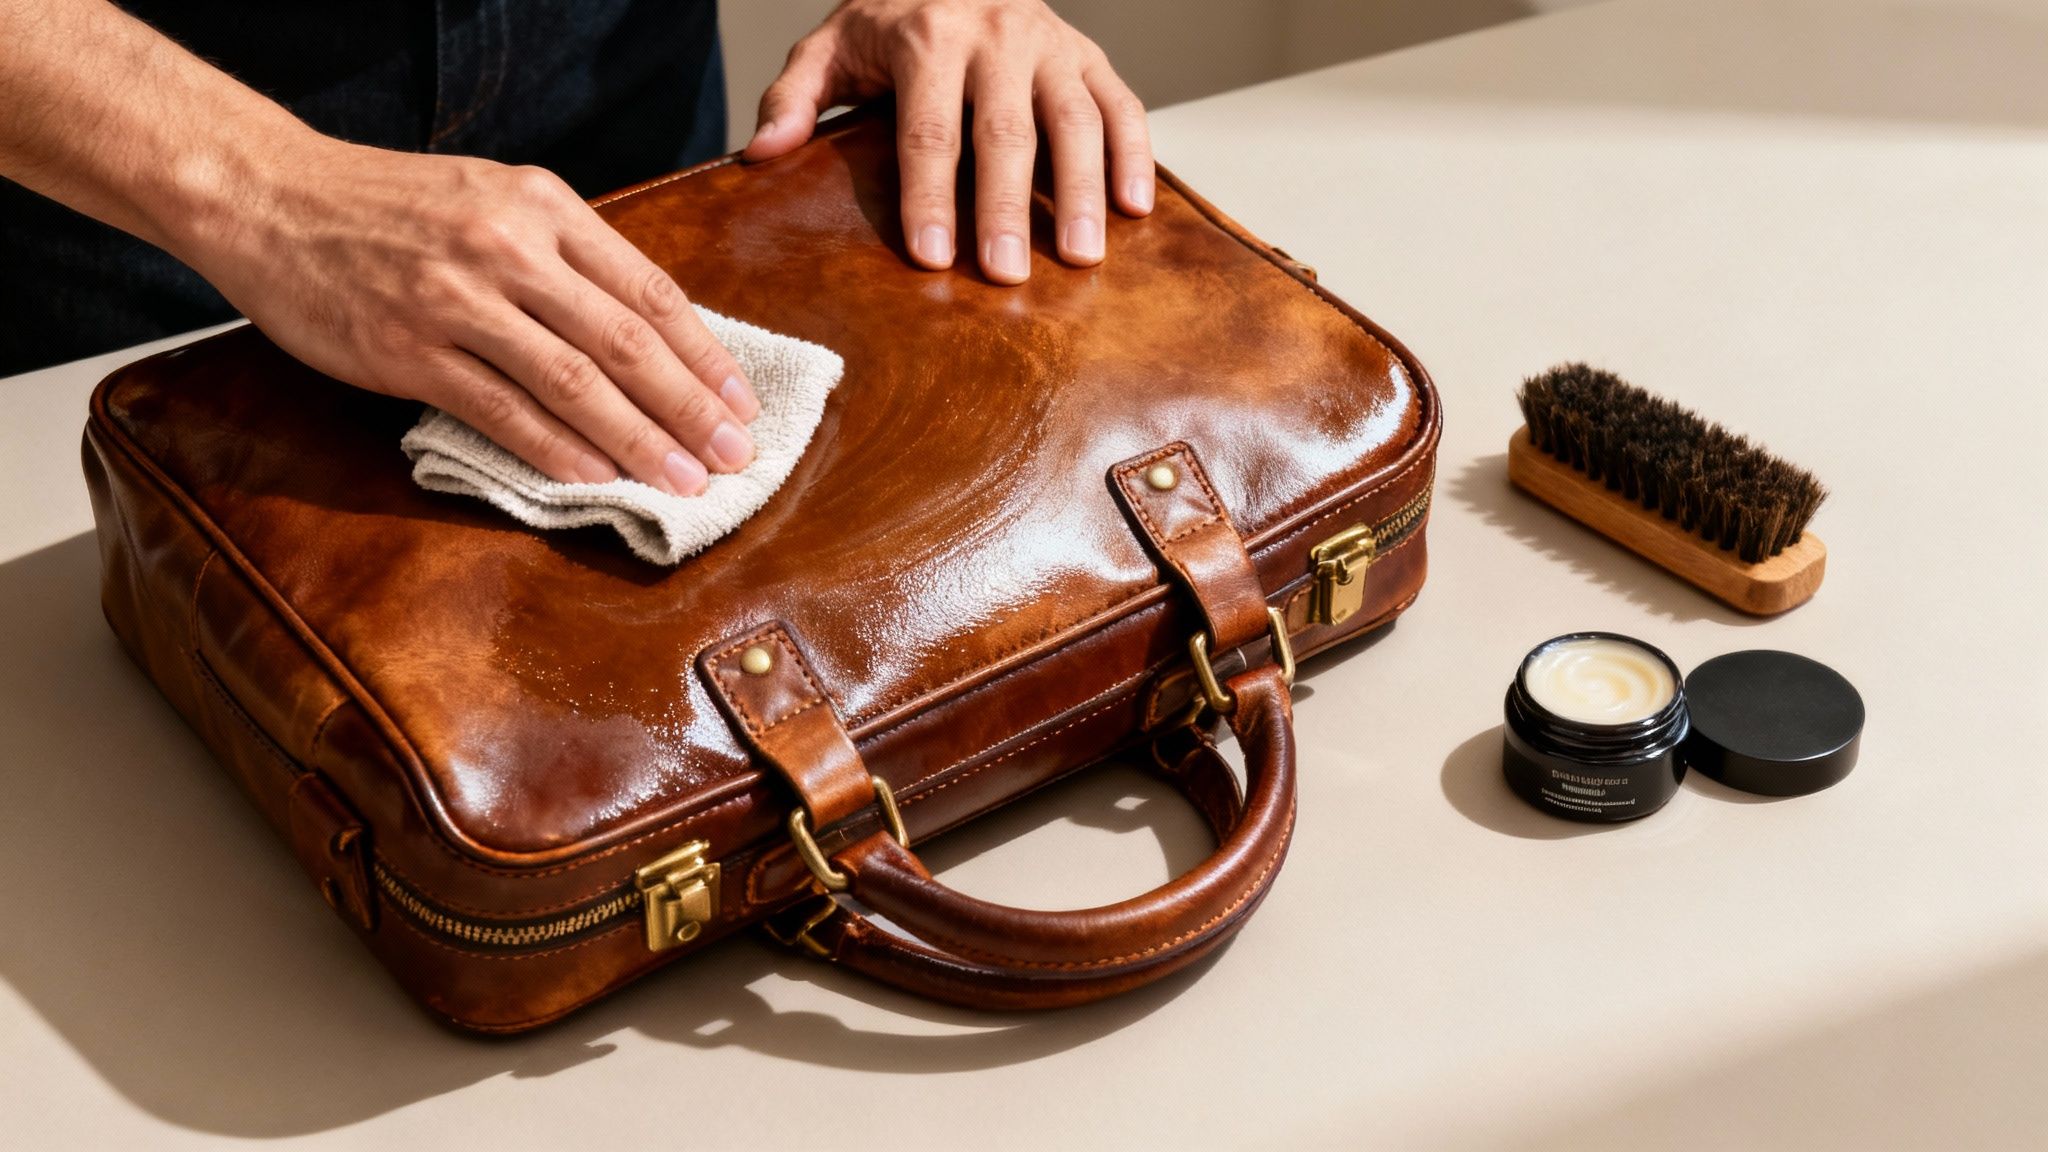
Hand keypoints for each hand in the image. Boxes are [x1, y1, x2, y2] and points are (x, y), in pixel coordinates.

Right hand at [176, 136, 757, 493]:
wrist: (270, 196)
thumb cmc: (390, 207)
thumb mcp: (494, 200)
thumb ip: (566, 258)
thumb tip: (647, 335)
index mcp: (544, 207)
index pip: (649, 289)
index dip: (704, 355)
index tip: (742, 404)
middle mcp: (509, 247)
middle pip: (625, 339)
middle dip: (689, 407)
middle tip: (734, 458)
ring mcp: (457, 298)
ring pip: (573, 380)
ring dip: (637, 440)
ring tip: (682, 482)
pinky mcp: (408, 348)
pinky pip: (501, 409)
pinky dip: (557, 449)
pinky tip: (597, 479)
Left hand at [745, 0, 1153, 284]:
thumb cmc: (890, 19)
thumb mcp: (832, 44)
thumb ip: (794, 96)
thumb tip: (761, 154)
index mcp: (926, 37)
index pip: (928, 129)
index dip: (929, 196)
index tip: (931, 257)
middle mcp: (996, 34)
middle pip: (1005, 131)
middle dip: (1005, 206)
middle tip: (1007, 275)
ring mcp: (1050, 44)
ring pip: (1075, 120)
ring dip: (1082, 191)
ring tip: (1080, 257)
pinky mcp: (1089, 54)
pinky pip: (1122, 104)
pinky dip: (1136, 155)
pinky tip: (1134, 211)